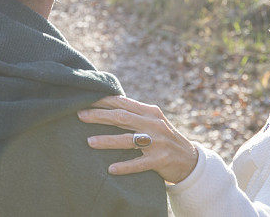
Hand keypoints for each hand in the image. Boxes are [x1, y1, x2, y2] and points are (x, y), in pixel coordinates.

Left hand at [78, 96, 198, 183]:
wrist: (189, 159)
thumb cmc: (164, 137)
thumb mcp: (153, 121)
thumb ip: (135, 113)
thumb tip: (109, 104)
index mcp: (150, 112)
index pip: (123, 103)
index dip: (104, 101)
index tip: (85, 99)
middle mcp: (154, 124)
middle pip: (122, 117)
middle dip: (100, 115)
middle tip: (80, 115)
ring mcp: (157, 142)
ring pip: (128, 140)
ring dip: (107, 140)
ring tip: (89, 141)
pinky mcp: (159, 160)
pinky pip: (139, 163)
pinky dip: (125, 166)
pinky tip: (111, 169)